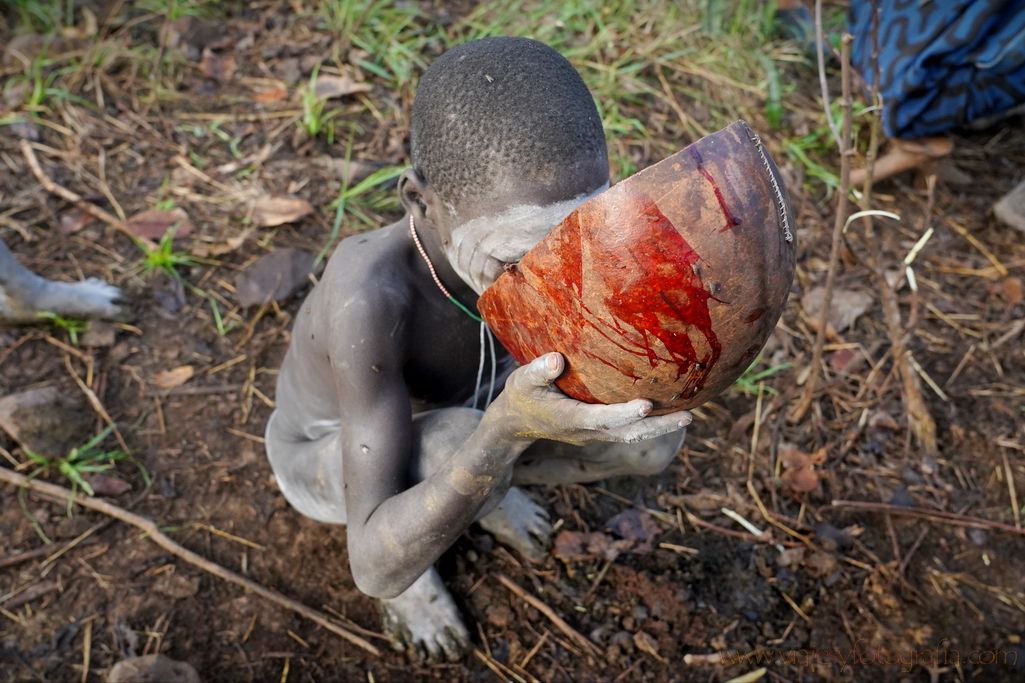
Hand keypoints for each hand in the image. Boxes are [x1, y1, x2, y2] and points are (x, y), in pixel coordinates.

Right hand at [489, 352, 691, 445]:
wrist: (516, 424)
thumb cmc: (521, 396)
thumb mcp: (522, 380)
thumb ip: (538, 370)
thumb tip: (556, 359)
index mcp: (571, 419)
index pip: (602, 418)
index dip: (625, 413)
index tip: (647, 404)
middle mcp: (588, 431)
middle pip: (629, 433)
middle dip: (659, 427)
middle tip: (689, 416)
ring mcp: (595, 434)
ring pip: (633, 436)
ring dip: (661, 428)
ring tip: (689, 416)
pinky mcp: (599, 431)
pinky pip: (629, 431)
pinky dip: (650, 425)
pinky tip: (668, 412)